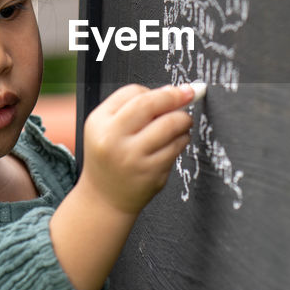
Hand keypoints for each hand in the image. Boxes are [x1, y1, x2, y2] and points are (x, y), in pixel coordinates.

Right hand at [79, 84, 194, 215]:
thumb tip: (173, 91)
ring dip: (183, 119)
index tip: (175, 91)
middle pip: (150, 104)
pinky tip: (179, 140)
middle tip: (190, 94)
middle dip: (175, 96)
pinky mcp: (150, 173)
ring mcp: (131, 157)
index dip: (157, 91)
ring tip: (184, 122)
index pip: (133, 93)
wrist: (105, 198)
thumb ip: (134, 107)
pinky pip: (176, 147)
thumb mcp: (108, 128)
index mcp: (99, 122)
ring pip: (169, 125)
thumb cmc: (111, 157)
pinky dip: (183, 139)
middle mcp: (112, 139)